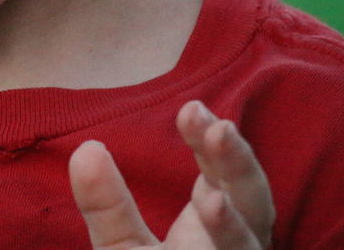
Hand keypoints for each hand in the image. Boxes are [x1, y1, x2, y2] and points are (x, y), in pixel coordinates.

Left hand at [68, 101, 273, 248]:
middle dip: (240, 169)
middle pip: (256, 207)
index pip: (227, 176)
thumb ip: (108, 206)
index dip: (215, 144)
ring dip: (234, 229)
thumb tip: (86, 149)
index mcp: (220, 226)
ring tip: (212, 201)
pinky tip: (209, 217)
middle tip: (218, 128)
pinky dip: (224, 245)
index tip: (191, 108)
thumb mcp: (124, 249)